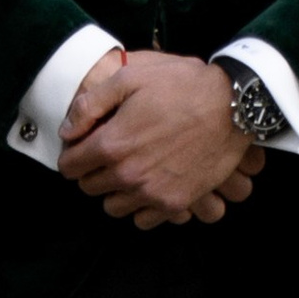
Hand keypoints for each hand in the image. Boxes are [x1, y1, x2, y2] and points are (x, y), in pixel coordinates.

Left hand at [59, 51, 261, 227]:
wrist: (231, 106)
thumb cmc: (182, 86)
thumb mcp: (132, 77)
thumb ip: (92, 104)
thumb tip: (67, 130)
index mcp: (112, 144)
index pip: (71, 165)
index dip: (73, 152)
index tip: (84, 143)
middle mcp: (127, 176)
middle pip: (89, 188)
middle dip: (92, 170)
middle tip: (108, 151)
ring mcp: (151, 194)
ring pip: (113, 206)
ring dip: (114, 190)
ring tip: (128, 167)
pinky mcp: (174, 204)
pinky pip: (141, 220)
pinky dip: (140, 206)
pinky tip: (148, 184)